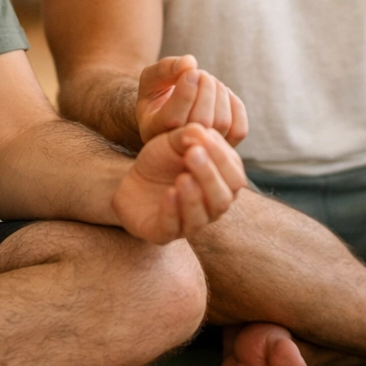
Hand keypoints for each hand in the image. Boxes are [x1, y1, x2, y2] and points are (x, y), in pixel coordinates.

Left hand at [112, 123, 247, 243]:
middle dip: (210, 176)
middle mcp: (210, 207)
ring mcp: (188, 223)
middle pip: (223, 199)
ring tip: (182, 178)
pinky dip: (172, 210)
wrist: (131, 182)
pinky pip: (173, 227)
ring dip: (193, 197)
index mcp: (221, 185)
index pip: (235, 176)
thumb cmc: (161, 161)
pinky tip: (169, 193)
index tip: (205, 136)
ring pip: (201, 217)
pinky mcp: (164, 233)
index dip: (222, 157)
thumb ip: (190, 134)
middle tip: (193, 153)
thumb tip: (202, 132)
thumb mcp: (174, 141)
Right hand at [137, 55, 248, 145]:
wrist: (168, 110)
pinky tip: (222, 94)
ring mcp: (203, 149)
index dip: (186, 92)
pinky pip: (239, 129)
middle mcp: (177, 146)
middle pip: (201, 120)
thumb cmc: (157, 92)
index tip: (191, 71)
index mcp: (153, 130)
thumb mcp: (152, 78)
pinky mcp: (223, 146)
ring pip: (222, 122)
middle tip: (200, 73)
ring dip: (219, 92)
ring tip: (208, 81)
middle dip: (205, 88)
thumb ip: (164, 69)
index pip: (173, 119)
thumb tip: (190, 63)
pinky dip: (235, 105)